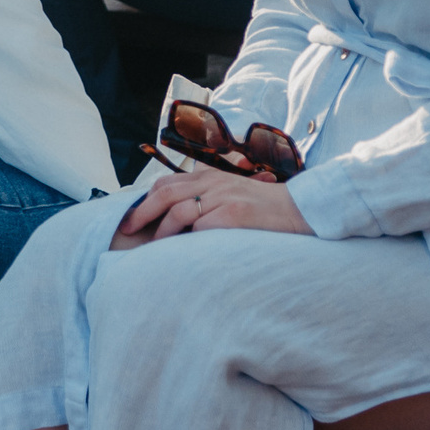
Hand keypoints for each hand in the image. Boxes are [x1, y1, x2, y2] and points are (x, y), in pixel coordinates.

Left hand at [119, 163, 309, 240]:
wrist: (301, 209)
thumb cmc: (265, 208)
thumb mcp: (233, 194)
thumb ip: (207, 199)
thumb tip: (179, 219)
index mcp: (211, 176)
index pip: (167, 183)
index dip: (146, 200)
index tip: (132, 217)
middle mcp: (214, 183)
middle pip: (165, 194)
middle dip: (142, 214)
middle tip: (127, 231)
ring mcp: (224, 198)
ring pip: (179, 212)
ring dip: (163, 232)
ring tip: (155, 248)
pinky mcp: (235, 215)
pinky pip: (201, 228)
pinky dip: (189, 241)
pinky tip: (183, 253)